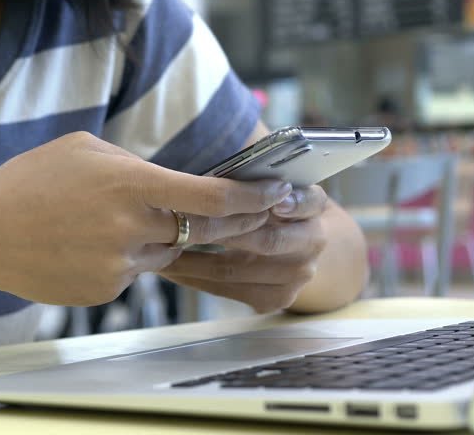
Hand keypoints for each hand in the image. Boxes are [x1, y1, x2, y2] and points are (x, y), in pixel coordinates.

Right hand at [0, 132, 292, 305]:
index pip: (212, 197)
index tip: (277, 195)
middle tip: (255, 216)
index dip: (252, 199)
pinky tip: (87, 243)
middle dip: (236, 225)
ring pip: (168, 254)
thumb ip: (135, 164)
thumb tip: (170, 179)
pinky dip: (126, 258)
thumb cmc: (29, 183)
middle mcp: (133, 227)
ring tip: (113, 221)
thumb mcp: (84, 149)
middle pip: (205, 233)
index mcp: (130, 183)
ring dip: (162, 239)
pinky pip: (136, 273)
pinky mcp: (107, 291)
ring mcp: (120, 265)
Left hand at [158, 185, 328, 312]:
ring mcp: (297, 274)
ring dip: (194, 260)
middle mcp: (313, 241)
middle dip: (220, 232)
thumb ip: (251, 179)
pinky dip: (195, 279)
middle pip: (265, 241)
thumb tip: (218, 176)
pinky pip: (229, 291)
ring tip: (161, 247)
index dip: (292, 203)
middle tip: (180, 224)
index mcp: (313, 204)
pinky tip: (170, 268)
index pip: (308, 201)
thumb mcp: (266, 183)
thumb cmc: (265, 202)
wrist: (294, 243)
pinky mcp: (277, 298)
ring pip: (238, 270)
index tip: (274, 204)